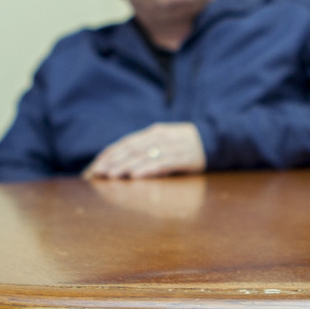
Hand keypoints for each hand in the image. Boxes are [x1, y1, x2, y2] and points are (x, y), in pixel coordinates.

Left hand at [83, 122, 205, 179]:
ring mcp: (171, 147)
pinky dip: (147, 169)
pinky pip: (162, 163)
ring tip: (110, 175)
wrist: (215, 139)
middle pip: (130, 149)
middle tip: (95, 173)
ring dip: (125, 166)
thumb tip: (122, 160)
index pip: (125, 143)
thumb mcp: (165, 140)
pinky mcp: (182, 157)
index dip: (108, 154)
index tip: (94, 167)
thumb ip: (147, 147)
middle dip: (111, 161)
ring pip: (143, 156)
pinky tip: (135, 176)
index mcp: (153, 132)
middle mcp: (159, 137)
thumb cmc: (186, 144)